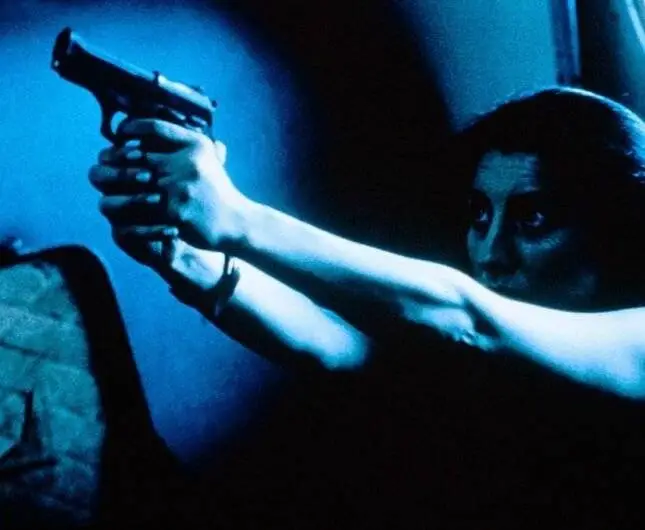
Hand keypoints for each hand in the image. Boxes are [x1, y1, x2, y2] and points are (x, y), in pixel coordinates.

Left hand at [89, 119, 248, 251]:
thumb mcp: (208, 159)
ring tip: (106, 186)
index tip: (120, 133)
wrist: (235, 222)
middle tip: (104, 163)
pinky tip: (119, 207)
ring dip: (114, 185)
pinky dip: (126, 208)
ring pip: (130, 182)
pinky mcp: (174, 212)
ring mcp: (180, 187)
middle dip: (114, 160)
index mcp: (196, 145)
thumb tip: (146, 128)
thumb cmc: (217, 191)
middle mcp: (188, 162)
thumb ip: (183, 143)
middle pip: (135, 154)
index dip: (130, 127)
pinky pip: (139, 207)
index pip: (154, 127)